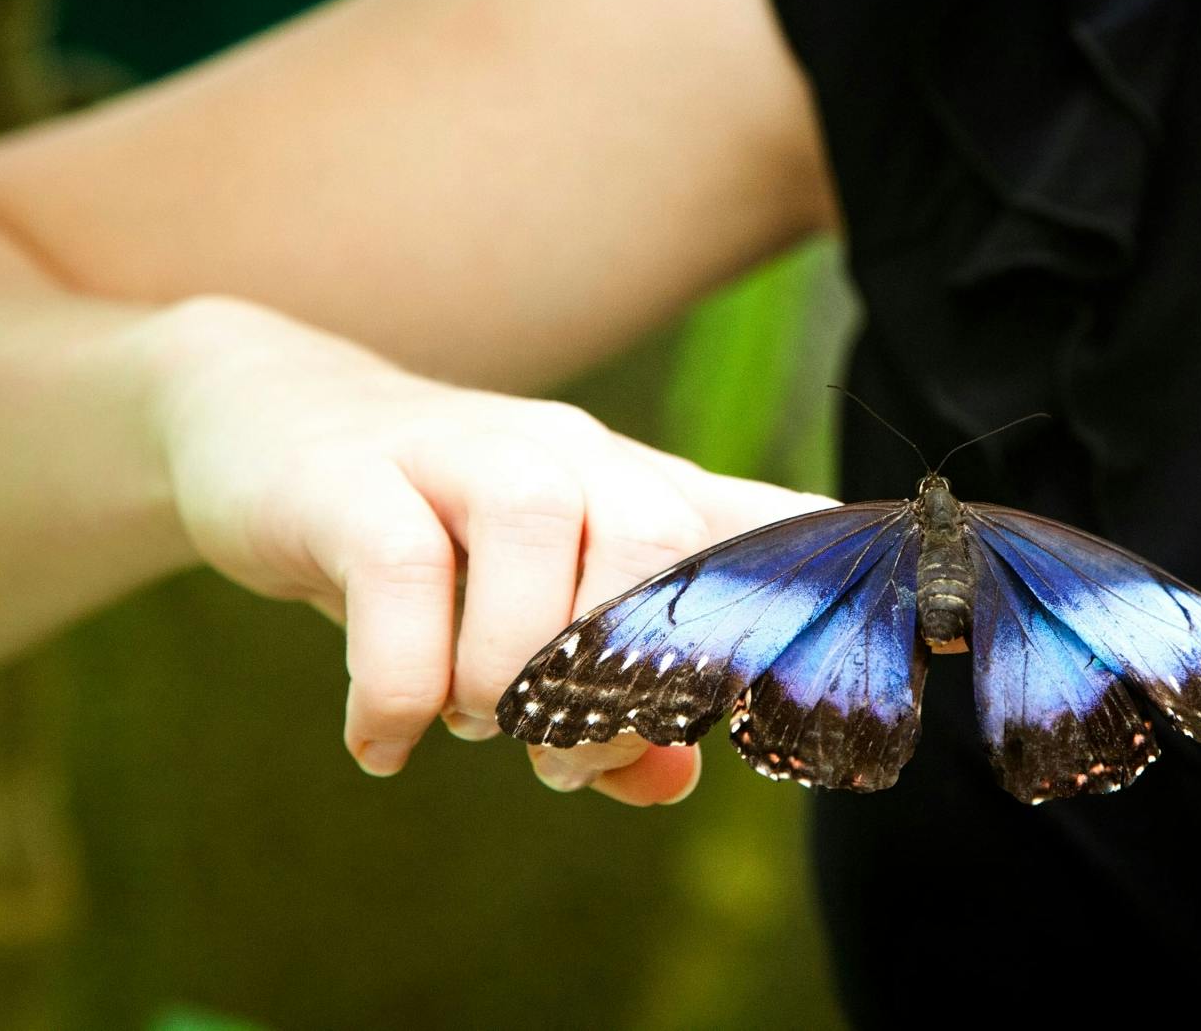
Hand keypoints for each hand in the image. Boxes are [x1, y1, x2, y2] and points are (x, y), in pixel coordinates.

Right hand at [152, 296, 833, 802]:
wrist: (262, 419)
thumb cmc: (426, 537)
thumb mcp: (519, 615)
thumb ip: (606, 698)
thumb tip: (677, 781)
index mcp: (629, 490)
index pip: (758, 527)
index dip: (839, 582)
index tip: (937, 646)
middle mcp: (568, 458)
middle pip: (660, 545)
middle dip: (625, 686)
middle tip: (561, 760)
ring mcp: (462, 455)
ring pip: (540, 549)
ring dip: (508, 675)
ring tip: (465, 726)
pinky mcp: (356, 477)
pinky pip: (403, 575)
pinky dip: (398, 685)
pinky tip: (379, 745)